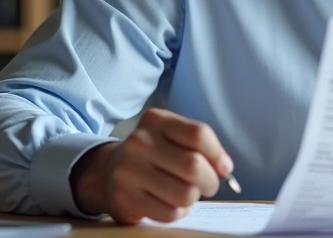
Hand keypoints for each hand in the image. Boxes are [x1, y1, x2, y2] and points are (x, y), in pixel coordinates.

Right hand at [70, 108, 233, 224]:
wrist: (108, 171)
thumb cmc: (152, 154)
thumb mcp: (172, 136)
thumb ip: (200, 146)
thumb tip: (225, 168)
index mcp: (156, 121)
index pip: (198, 134)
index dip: (218, 154)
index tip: (224, 168)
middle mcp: (139, 143)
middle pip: (193, 167)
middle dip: (210, 181)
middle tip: (208, 185)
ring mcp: (129, 172)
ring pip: (184, 194)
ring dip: (193, 198)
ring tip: (185, 192)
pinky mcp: (126, 199)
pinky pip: (170, 213)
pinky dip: (178, 212)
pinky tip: (170, 203)